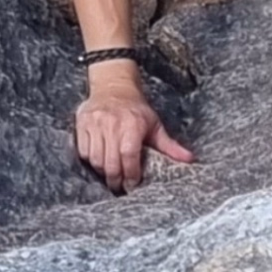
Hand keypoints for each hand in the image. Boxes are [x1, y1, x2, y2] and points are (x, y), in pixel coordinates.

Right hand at [74, 75, 192, 192]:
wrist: (112, 85)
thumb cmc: (135, 109)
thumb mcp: (154, 124)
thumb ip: (169, 145)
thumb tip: (189, 159)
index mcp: (132, 124)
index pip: (129, 156)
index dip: (130, 175)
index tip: (133, 184)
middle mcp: (111, 123)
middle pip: (110, 162)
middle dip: (116, 179)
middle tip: (120, 186)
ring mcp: (94, 122)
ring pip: (95, 159)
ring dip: (102, 172)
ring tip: (110, 174)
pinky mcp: (81, 123)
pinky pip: (82, 150)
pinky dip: (90, 160)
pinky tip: (99, 160)